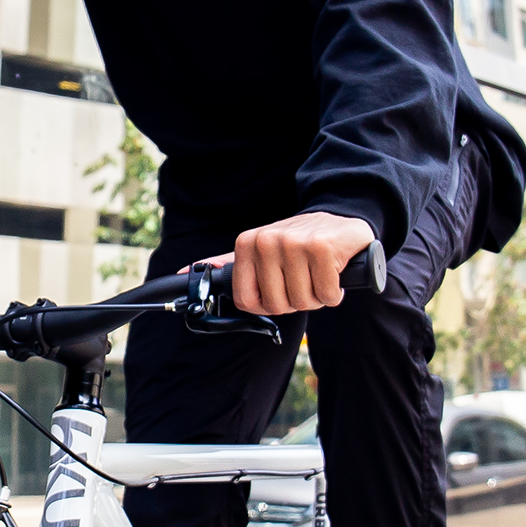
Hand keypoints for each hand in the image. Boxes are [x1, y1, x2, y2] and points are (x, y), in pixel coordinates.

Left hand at [207, 213, 373, 316]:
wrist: (340, 221)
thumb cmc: (298, 243)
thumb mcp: (259, 251)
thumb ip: (226, 265)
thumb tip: (185, 274)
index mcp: (246, 243)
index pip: (247, 301)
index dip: (267, 304)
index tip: (279, 288)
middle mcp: (266, 241)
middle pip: (276, 305)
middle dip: (295, 300)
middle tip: (304, 279)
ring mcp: (293, 243)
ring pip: (302, 301)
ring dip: (316, 296)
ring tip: (318, 273)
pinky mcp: (321, 248)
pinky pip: (326, 294)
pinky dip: (334, 292)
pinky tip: (333, 272)